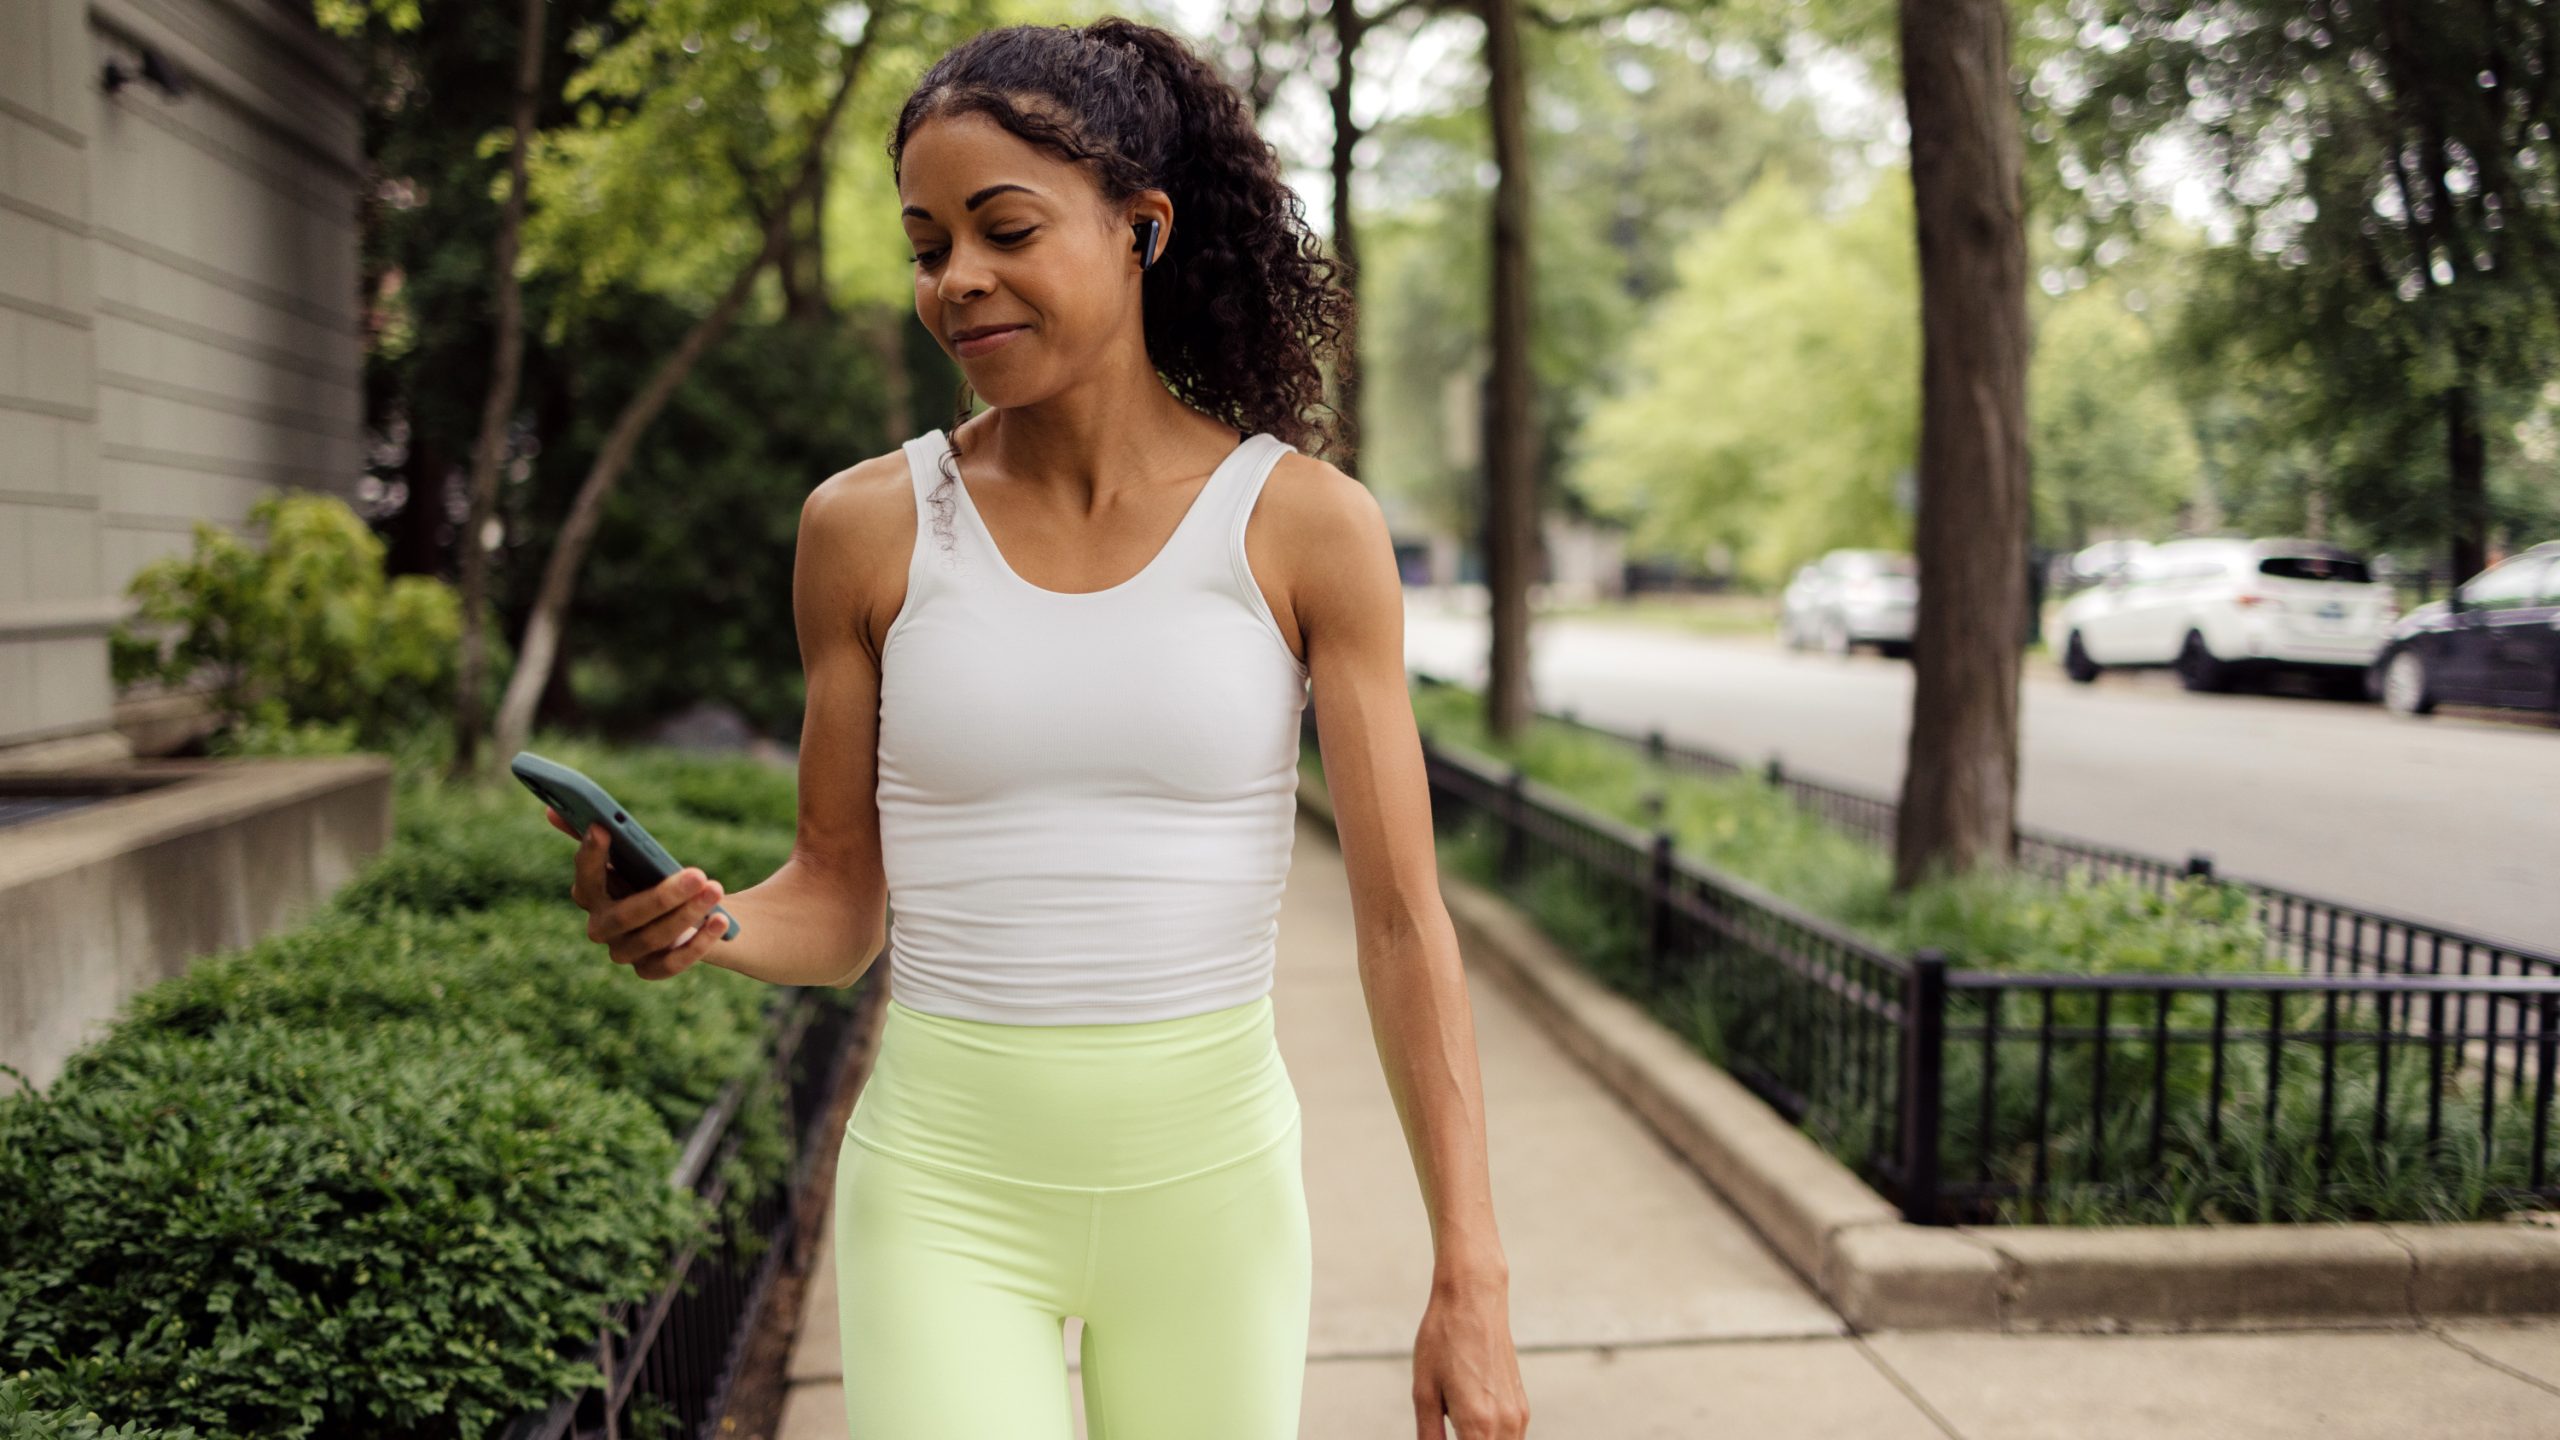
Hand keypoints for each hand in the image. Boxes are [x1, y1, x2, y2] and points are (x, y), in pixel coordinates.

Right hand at [546, 806, 727, 980]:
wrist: (677, 915)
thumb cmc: (647, 876)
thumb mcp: (629, 854)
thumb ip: (599, 831)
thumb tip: (553, 810)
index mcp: (589, 893)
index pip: (586, 877)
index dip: (592, 855)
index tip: (603, 828)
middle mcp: (601, 927)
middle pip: (625, 915)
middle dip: (663, 896)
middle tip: (699, 874)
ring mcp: (624, 952)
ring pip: (652, 938)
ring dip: (688, 914)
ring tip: (715, 890)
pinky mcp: (650, 970)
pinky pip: (672, 964)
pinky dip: (698, 943)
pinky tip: (720, 921)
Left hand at [1411, 1273, 1528, 1436]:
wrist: (1474, 1300)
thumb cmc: (1442, 1341)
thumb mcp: (1423, 1392)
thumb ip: (1430, 1438)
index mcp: (1477, 1425)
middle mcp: (1505, 1425)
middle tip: (1448, 1435)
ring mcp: (1518, 1416)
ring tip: (1456, 1430)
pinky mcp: (1522, 1407)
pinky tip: (1471, 1431)